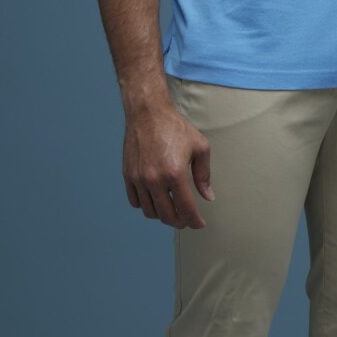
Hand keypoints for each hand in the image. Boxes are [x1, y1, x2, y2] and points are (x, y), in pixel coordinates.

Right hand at [123, 102, 214, 228]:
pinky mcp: (128, 176)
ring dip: (163, 214)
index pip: (186, 209)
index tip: (199, 224)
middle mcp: (155, 180)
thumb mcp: (200, 147)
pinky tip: (156, 199)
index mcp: (175, 173)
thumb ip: (204, 174)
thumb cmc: (176, 127)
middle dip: (180, 221)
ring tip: (172, 207)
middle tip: (187, 218)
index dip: (194, 221)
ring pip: (150, 212)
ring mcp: (139, 179)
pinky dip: (146, 205)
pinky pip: (136, 202)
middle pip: (167, 216)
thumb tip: (208, 197)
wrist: (148, 113)